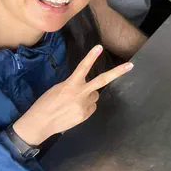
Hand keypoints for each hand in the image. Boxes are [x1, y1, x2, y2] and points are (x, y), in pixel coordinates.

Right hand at [12, 45, 132, 145]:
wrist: (40, 124)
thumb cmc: (46, 103)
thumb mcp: (58, 88)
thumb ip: (73, 84)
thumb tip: (85, 87)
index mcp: (70, 84)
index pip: (83, 67)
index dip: (91, 57)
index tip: (99, 47)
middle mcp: (80, 94)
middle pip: (102, 80)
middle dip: (117, 72)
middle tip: (130, 65)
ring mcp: (84, 105)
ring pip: (95, 96)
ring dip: (89, 96)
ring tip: (73, 103)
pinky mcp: (85, 115)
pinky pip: (91, 106)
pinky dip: (86, 106)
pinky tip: (74, 110)